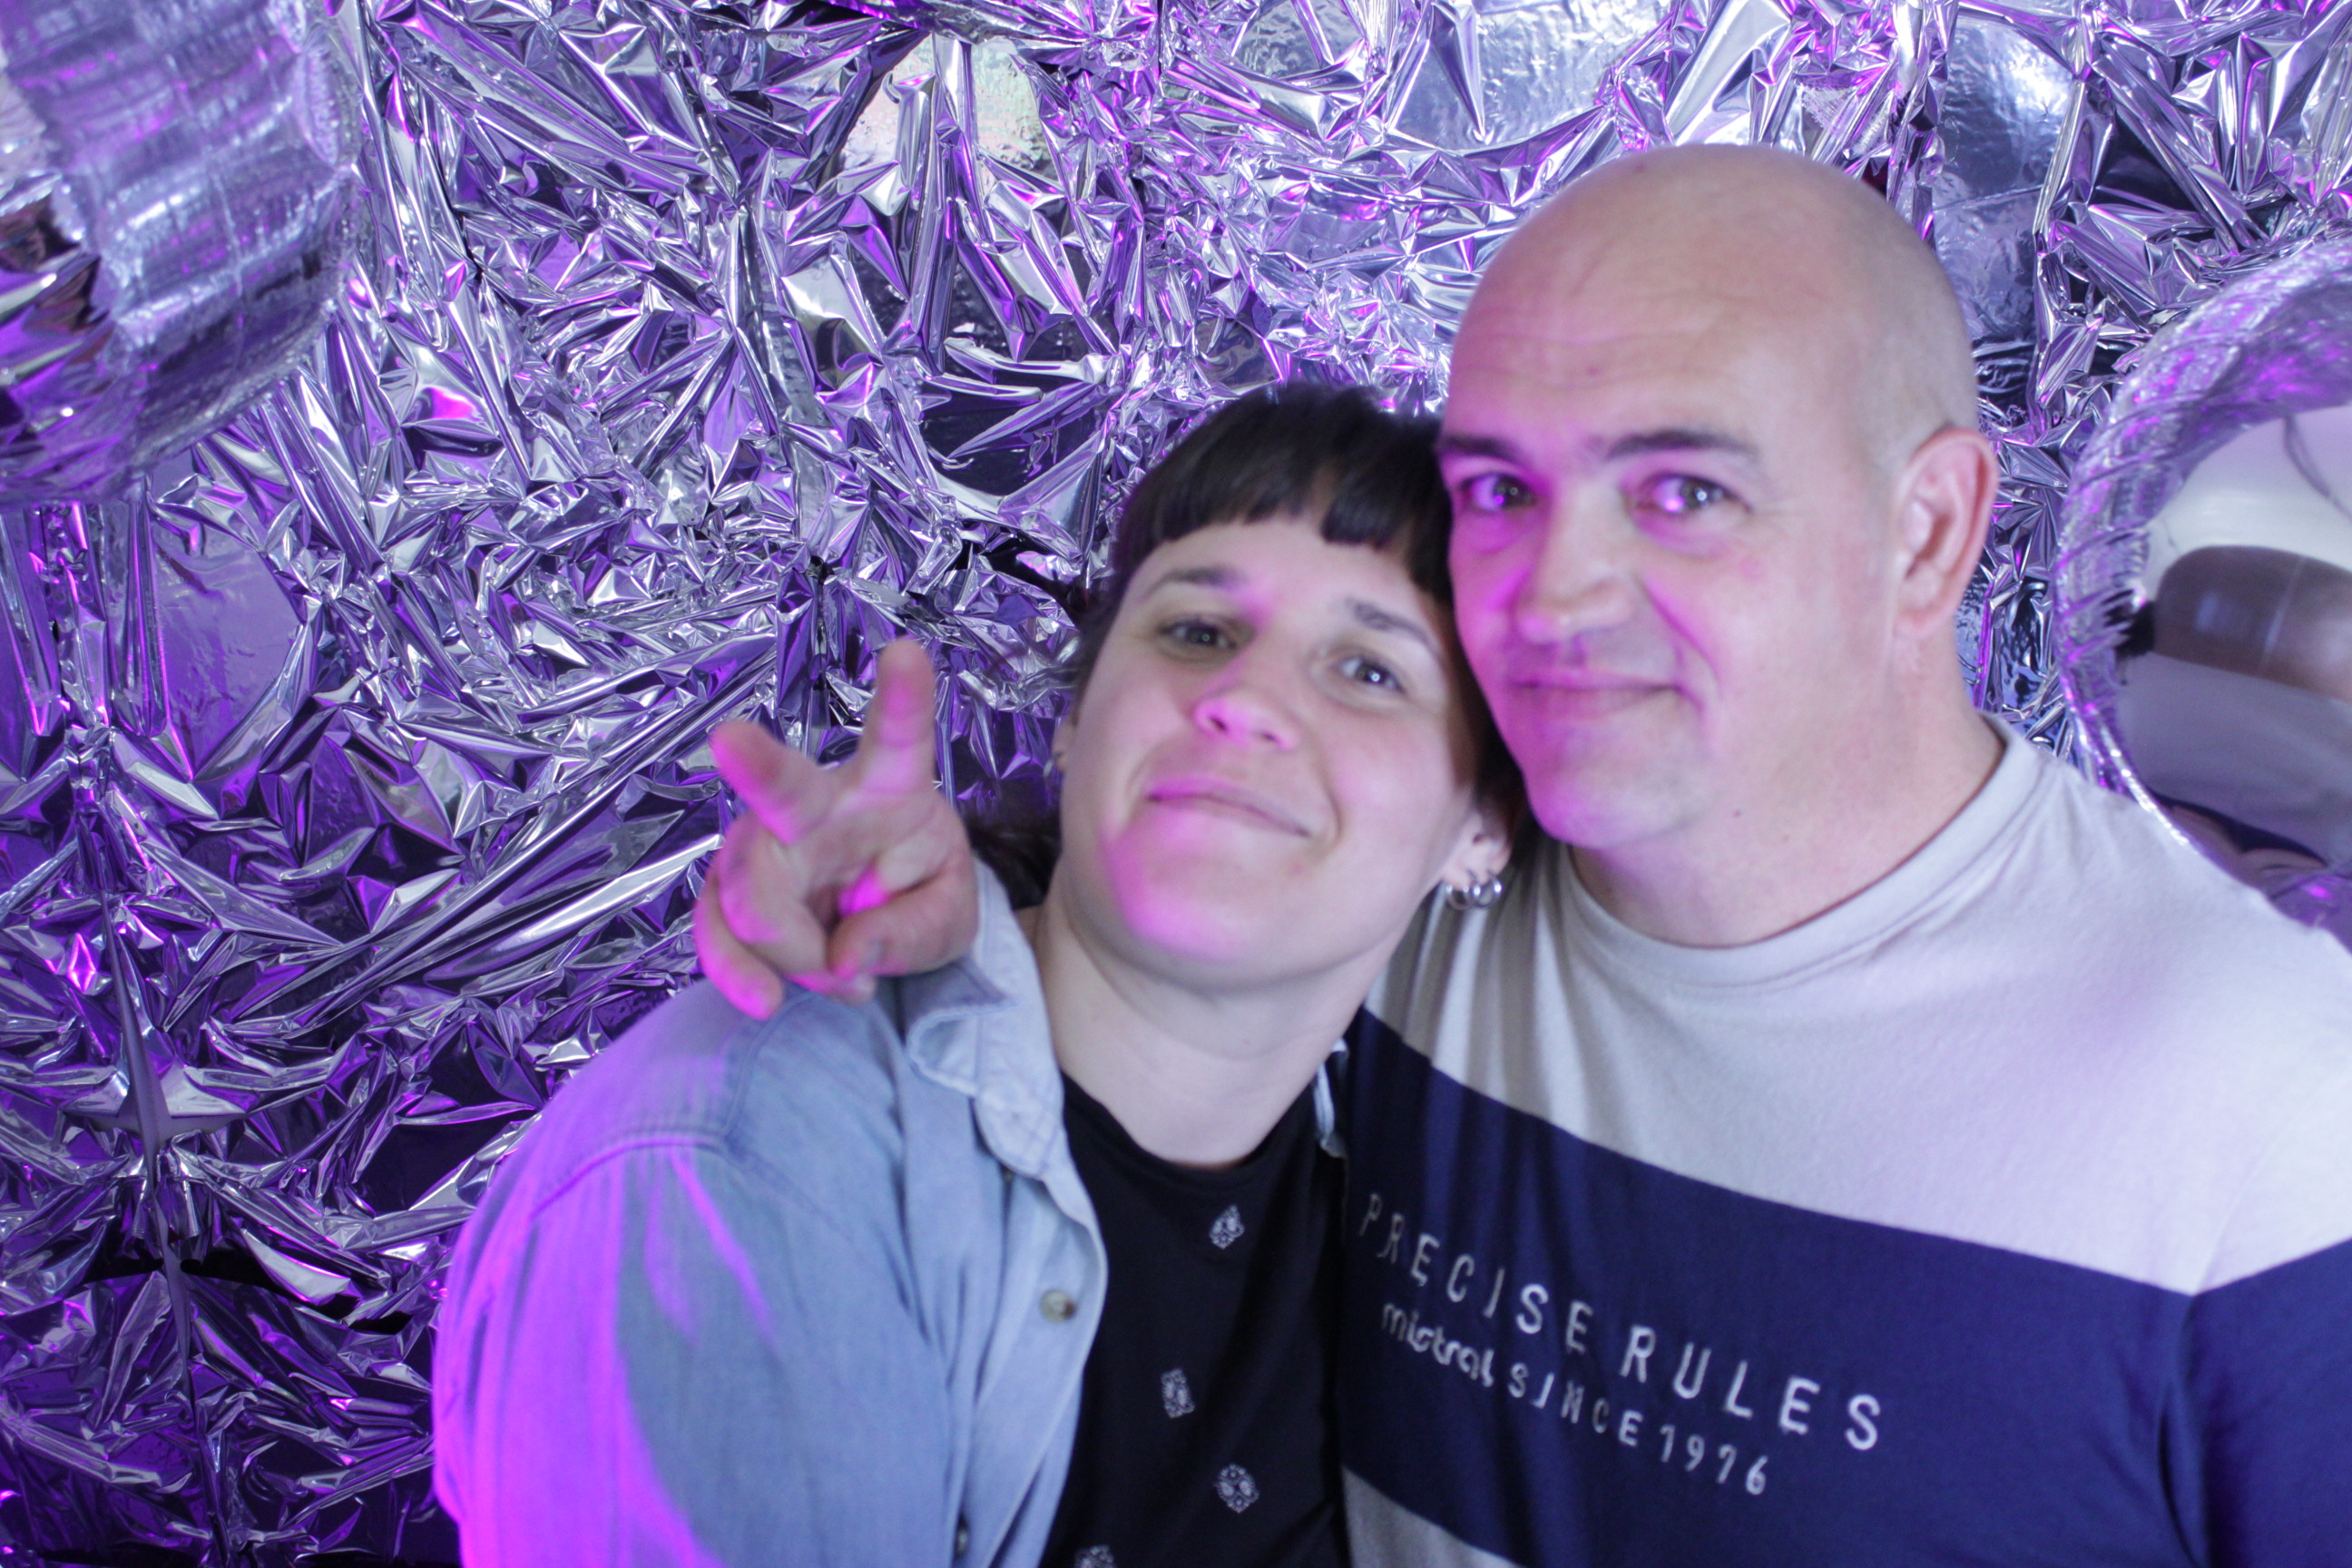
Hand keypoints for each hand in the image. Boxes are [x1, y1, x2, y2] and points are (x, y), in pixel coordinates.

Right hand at [694, 640, 979, 1015]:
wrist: (880, 928)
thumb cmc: (920, 896)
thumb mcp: (950, 920)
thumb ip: (913, 932)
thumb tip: (845, 957)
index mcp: (890, 788)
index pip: (899, 738)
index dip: (903, 698)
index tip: (906, 650)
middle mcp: (820, 803)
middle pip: (783, 787)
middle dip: (756, 762)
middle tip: (728, 740)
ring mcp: (767, 845)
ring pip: (746, 884)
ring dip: (786, 947)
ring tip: (842, 980)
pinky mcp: (732, 890)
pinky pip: (715, 929)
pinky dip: (735, 971)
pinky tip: (765, 1001)